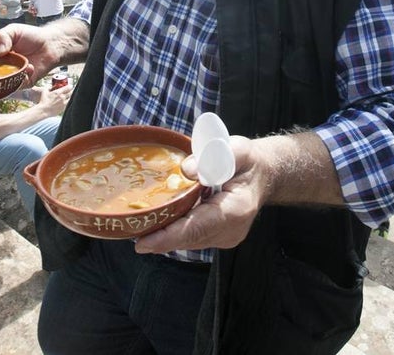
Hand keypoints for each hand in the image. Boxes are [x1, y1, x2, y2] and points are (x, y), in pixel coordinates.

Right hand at [0, 24, 55, 81]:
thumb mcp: (13, 30)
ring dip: (12, 75)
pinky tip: (30, 67)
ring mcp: (13, 76)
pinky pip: (19, 85)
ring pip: (5, 83)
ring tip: (22, 64)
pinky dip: (23, 78)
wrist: (51, 43)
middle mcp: (2, 68)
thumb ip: (2, 36)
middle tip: (5, 65)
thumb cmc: (31, 36)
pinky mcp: (25, 82)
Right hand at [27, 84, 70, 116]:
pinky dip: (69, 102)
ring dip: (71, 96)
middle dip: (72, 91)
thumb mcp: (44, 91)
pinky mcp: (64, 108)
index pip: (68, 87)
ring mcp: (63, 103)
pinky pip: (68, 104)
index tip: (70, 86)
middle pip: (71, 92)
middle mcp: (62, 97)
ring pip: (71, 98)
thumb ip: (48, 88)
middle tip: (71, 90)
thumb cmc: (43, 101)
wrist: (43, 111)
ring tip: (70, 96)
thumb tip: (51, 86)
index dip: (70, 86)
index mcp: (58, 92)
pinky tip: (67, 101)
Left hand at [135, 136, 266, 253]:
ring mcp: (225, 237)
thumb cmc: (248, 161)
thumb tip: (185, 170)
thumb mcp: (235, 149)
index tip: (143, 243)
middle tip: (129, 230)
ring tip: (139, 223)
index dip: (169, 237)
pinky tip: (159, 219)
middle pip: (188, 237)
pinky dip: (175, 229)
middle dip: (159, 236)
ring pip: (188, 240)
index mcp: (236, 210)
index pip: (197, 227)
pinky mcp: (218, 238)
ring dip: (165, 233)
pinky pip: (192, 236)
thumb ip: (212, 157)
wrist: (264, 174)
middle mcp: (231, 230)